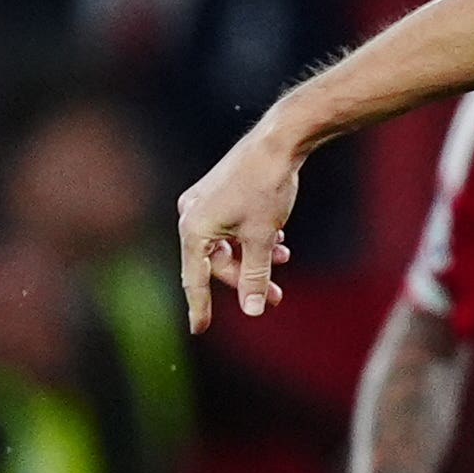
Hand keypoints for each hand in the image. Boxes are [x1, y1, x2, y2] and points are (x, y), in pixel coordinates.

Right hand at [178, 119, 305, 327]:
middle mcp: (191, 215)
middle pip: (216, 263)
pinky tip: (279, 241)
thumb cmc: (266, 188)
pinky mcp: (217, 195)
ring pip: (226, 246)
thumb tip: (250, 311)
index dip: (200, 306)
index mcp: (194, 228)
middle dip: (246, 279)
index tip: (199, 329)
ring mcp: (202, 204)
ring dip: (253, 258)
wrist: (276, 143)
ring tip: (283, 261)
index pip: (196, 278)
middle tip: (276, 297)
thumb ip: (255, 276)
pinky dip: (251, 239)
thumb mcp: (263, 238)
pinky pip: (230, 229)